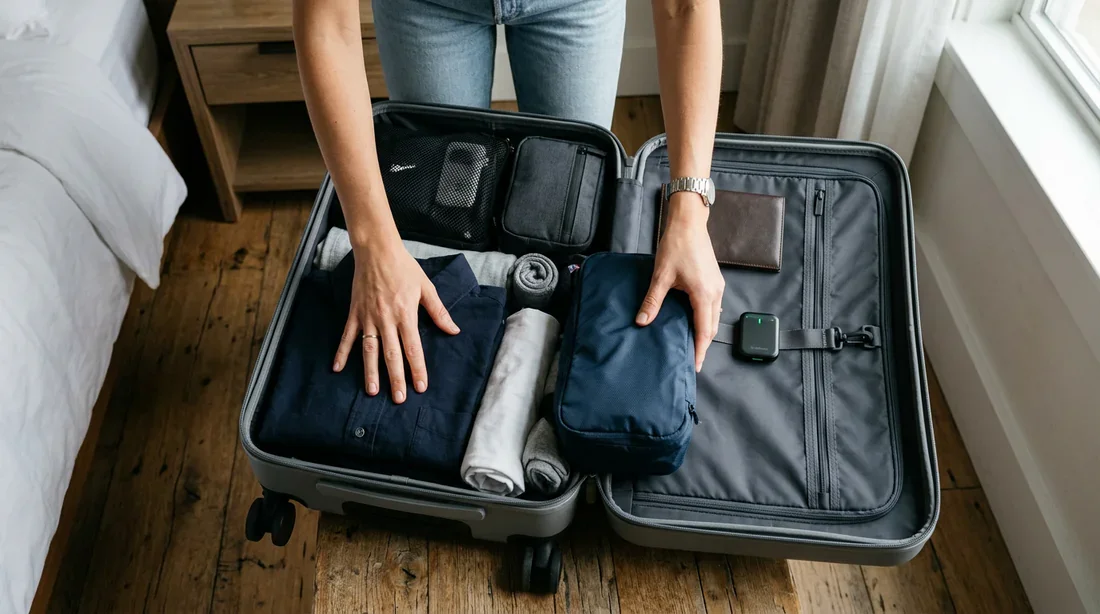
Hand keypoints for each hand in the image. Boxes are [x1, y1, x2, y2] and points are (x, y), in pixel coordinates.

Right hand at [332, 238, 459, 402]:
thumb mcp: (426, 288)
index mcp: (405, 314)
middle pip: (391, 354)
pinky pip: (348, 336)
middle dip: (396, 378)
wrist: (377, 250)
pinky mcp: (355, 313)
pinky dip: (342, 352)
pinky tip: (338, 368)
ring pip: (369, 350)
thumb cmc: (404, 267)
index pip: (413, 348)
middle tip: (399, 399)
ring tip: (372, 392)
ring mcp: (368, 317)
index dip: (417, 369)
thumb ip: (439, 312)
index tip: (420, 387)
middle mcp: (386, 319)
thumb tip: (453, 330)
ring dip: (370, 372)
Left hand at [635, 193, 724, 371]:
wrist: (689, 223)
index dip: (699, 350)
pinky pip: (713, 306)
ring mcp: (717, 286)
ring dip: (705, 332)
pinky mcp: (715, 280)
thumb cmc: (676, 246)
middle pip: (711, 327)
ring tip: (692, 344)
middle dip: (703, 345)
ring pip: (714, 317)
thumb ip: (652, 301)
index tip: (694, 366)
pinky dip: (706, 318)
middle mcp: (715, 292)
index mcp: (703, 294)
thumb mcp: (660, 276)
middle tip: (692, 360)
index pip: (703, 331)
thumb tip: (642, 321)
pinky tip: (694, 321)